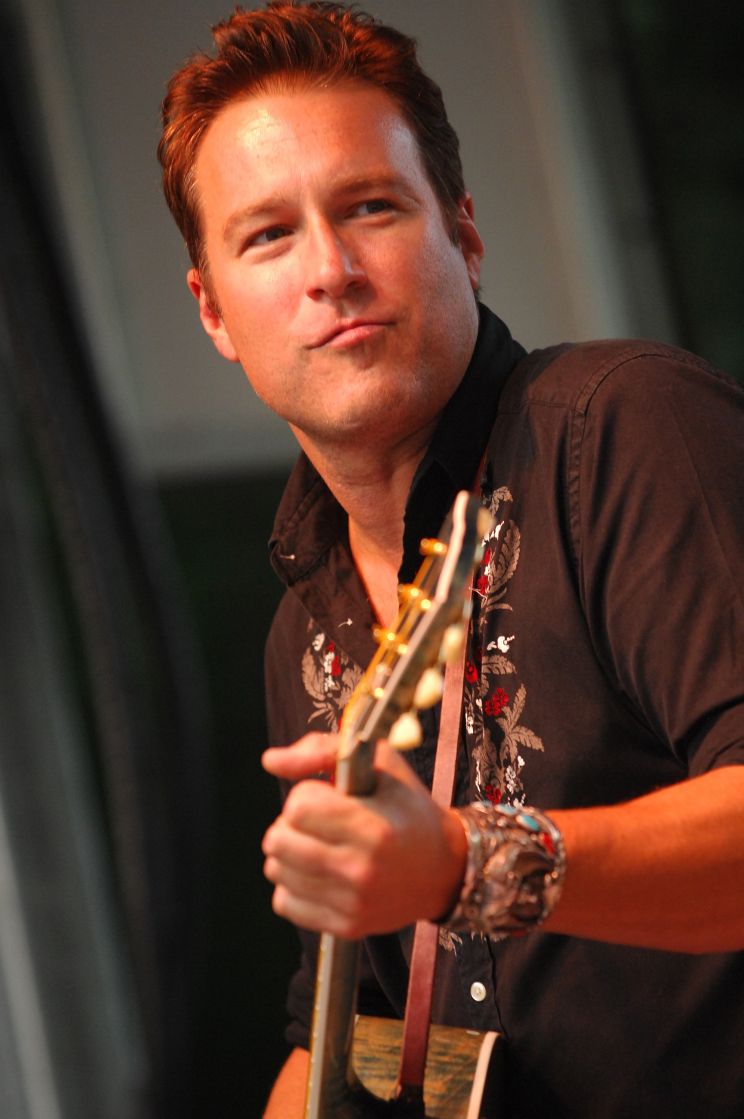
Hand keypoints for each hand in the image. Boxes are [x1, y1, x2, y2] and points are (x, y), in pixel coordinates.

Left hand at [261, 733, 466, 938]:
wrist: (443, 869)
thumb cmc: (407, 808)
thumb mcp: (380, 764)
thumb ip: (323, 750)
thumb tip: (270, 760)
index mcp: (373, 827)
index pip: (298, 808)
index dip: (306, 795)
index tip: (327, 797)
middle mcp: (361, 870)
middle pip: (278, 840)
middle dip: (290, 823)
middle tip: (315, 822)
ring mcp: (352, 904)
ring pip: (276, 870)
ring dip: (288, 853)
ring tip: (317, 845)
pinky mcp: (345, 927)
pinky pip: (284, 902)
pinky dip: (292, 884)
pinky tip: (318, 872)